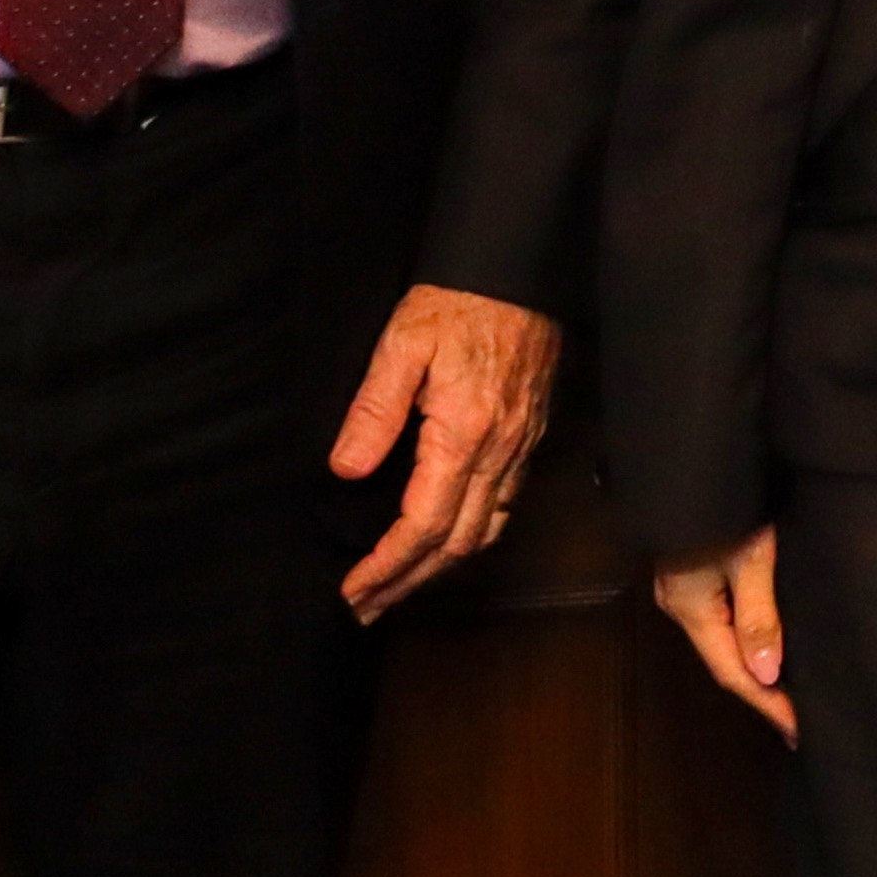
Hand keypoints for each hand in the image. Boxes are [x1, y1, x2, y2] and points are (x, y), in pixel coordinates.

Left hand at [331, 285, 562, 618]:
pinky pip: (505, 505)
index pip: (422, 523)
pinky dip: (472, 536)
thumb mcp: (401, 345)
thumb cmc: (457, 302)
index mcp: (465, 432)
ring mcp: (521, 446)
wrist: (520, 268)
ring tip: (402, 585)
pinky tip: (447, 539)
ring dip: (441, 568)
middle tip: (367, 608)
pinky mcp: (531, 436)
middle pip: (456, 542)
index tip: (353, 590)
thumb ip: (373, 410)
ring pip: (487, 530)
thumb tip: (345, 471)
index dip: (386, 565)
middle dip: (409, 582)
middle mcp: (500, 450)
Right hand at [653, 526, 794, 744]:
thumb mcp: (751, 560)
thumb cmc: (730, 506)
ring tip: (790, 693)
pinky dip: (748, 640)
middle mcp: (682, 605)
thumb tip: (767, 674)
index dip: (767, 703)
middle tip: (799, 719)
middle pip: (726, 661)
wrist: (700, 457)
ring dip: (756, 667)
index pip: (733, 673)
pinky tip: (769, 647)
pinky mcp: (695, 572)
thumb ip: (758, 617)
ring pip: (724, 641)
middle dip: (762, 692)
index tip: (798, 730)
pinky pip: (724, 619)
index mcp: (692, 609)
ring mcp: (685, 589)